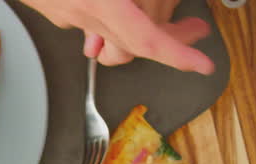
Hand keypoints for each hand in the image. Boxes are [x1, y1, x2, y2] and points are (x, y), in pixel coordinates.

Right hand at [19, 0, 214, 73]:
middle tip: (195, 30)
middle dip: (169, 41)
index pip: (145, 38)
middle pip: (132, 43)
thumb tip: (152, 3)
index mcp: (99, 2)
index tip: (201, 65)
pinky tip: (120, 4)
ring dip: (141, 29)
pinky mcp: (53, 6)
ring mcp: (65, 14)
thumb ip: (128, 1)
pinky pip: (90, 22)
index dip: (177, 54)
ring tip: (166, 14)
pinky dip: (113, 17)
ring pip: (110, 35)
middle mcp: (82, 14)